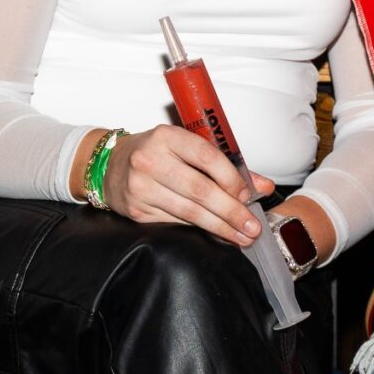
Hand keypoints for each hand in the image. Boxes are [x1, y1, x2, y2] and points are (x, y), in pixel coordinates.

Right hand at [100, 126, 270, 245]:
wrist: (110, 166)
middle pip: (200, 190)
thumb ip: (226, 165)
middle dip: (230, 211)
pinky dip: (199, 231)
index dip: (231, 178)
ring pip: (189, 211)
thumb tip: (263, 186)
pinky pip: (175, 223)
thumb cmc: (156, 154)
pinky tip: (215, 235)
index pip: (207, 157)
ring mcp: (141, 187)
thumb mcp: (186, 148)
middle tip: (251, 226)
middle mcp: (150, 160)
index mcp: (167, 137)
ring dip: (219, 227)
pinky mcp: (137, 211)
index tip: (247, 195)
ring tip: (240, 236)